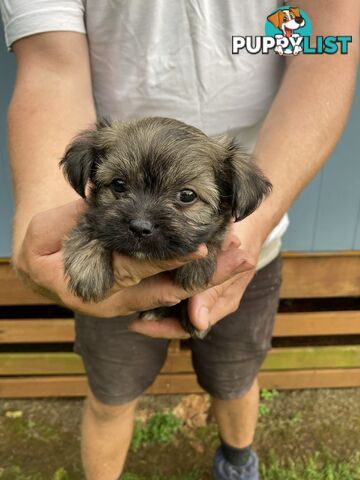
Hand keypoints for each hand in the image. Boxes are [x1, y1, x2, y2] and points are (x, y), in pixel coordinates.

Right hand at [13, 201, 253, 318]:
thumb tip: (100, 205)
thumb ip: (74, 225)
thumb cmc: (40, 249)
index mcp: (94, 288)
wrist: (42, 271)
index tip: (201, 249)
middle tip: (241, 257)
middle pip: (170, 288)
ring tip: (241, 256)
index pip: (140, 271)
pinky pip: (171, 288)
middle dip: (206, 275)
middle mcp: (119, 302)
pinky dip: (196, 275)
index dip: (170, 261)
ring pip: (176, 291)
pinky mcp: (140, 296)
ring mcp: (131, 302)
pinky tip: (220, 256)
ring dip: (209, 276)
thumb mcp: (45, 234)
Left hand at [129, 223, 260, 337]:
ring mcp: (206, 291)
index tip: (135, 325)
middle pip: (179, 319)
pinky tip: (144, 279)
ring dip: (155, 304)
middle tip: (128, 315)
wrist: (251, 222)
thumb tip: (198, 323)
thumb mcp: (227, 266)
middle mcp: (212, 302)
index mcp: (221, 304)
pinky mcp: (199, 278)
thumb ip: (211, 291)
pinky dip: (162, 287)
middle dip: (154, 318)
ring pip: (176, 306)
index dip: (160, 328)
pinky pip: (178, 289)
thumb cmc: (242, 240)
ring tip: (130, 300)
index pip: (187, 327)